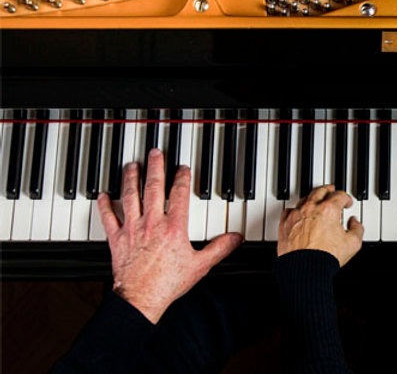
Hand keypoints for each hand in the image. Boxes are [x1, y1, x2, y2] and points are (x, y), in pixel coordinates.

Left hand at [97, 149, 242, 323]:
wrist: (141, 299)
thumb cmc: (168, 283)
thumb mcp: (201, 266)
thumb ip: (219, 249)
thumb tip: (235, 238)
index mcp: (174, 227)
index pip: (179, 194)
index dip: (182, 178)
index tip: (182, 168)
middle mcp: (152, 223)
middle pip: (153, 187)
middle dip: (155, 167)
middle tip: (155, 154)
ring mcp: (132, 229)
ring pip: (130, 196)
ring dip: (131, 178)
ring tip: (132, 165)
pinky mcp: (117, 239)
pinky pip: (108, 218)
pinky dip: (105, 205)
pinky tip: (104, 195)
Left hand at [277, 185, 362, 266]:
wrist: (304, 270)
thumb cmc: (326, 258)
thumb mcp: (353, 244)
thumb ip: (357, 229)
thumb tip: (354, 223)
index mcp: (328, 210)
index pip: (339, 196)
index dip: (346, 198)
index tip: (347, 203)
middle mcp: (311, 209)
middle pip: (320, 191)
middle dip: (328, 190)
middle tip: (332, 191)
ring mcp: (296, 216)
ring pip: (304, 199)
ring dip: (312, 198)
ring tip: (316, 200)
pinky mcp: (285, 225)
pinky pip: (289, 211)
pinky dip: (295, 210)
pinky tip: (298, 212)